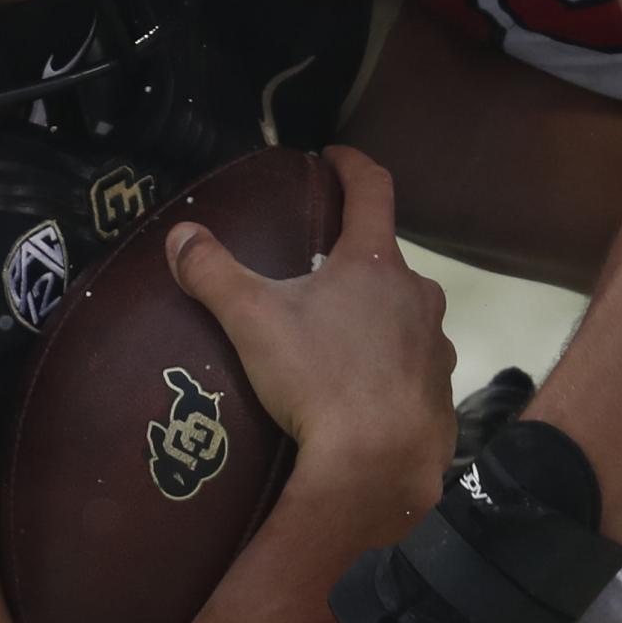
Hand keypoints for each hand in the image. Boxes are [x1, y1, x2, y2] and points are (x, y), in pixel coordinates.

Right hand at [166, 147, 454, 491]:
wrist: (377, 466)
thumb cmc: (318, 378)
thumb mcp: (253, 320)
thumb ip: (213, 273)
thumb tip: (180, 235)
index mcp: (376, 263)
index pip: (373, 187)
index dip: (351, 164)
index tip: (332, 157)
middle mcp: (418, 295)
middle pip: (386, 260)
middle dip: (355, 262)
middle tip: (317, 277)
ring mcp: (436, 346)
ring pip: (406, 316)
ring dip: (377, 318)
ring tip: (337, 342)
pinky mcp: (441, 394)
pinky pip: (414, 368)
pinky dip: (390, 369)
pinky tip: (363, 394)